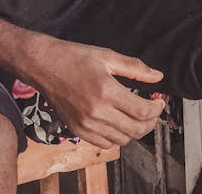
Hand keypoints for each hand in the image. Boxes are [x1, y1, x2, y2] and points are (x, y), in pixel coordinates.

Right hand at [24, 36, 164, 148]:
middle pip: (136, 130)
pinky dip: (116, 137)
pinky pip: (106, 144)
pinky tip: (117, 122)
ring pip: (123, 140)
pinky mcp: (78, 130)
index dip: (156, 109)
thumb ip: (134, 67)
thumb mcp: (106, 56)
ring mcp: (86, 124)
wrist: (43, 65)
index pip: (142, 111)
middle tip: (151, 111)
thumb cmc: (73, 57)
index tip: (159, 101)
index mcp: (106, 90)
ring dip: (134, 130)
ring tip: (135, 116)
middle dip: (150, 122)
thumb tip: (157, 76)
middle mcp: (97, 111)